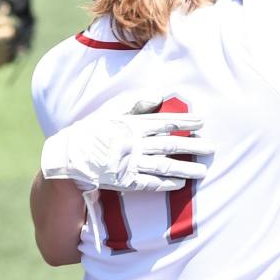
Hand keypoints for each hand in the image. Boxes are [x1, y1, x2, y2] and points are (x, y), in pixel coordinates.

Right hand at [41, 101, 214, 191]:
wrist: (67, 158)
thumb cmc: (90, 132)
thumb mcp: (111, 112)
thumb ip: (135, 104)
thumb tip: (159, 95)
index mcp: (133, 126)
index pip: (165, 122)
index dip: (185, 122)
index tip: (202, 122)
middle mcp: (135, 144)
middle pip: (170, 144)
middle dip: (193, 146)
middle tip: (212, 148)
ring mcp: (130, 163)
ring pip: (164, 166)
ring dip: (186, 168)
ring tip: (203, 170)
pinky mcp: (125, 181)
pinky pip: (150, 183)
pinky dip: (167, 184)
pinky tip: (181, 184)